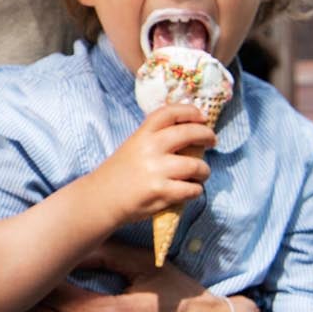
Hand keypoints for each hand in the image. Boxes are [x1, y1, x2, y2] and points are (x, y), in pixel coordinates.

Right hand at [87, 105, 214, 223]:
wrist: (100, 200)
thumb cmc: (118, 174)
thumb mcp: (132, 147)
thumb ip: (155, 139)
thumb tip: (190, 134)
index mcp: (142, 135)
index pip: (169, 113)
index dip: (189, 111)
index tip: (201, 116)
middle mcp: (150, 149)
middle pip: (189, 133)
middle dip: (207, 135)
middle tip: (212, 141)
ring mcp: (156, 171)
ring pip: (197, 166)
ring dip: (204, 170)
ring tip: (201, 174)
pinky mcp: (161, 192)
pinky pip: (192, 189)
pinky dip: (196, 190)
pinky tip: (190, 190)